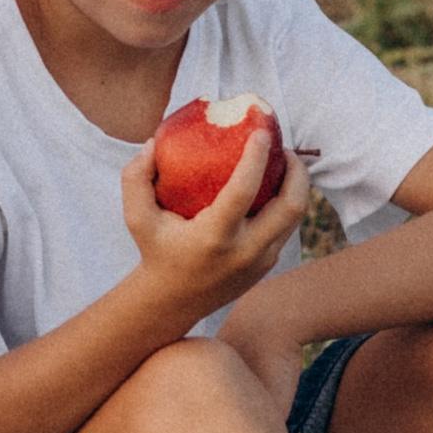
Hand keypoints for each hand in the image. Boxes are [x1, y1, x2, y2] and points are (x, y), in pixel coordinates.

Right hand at [119, 121, 307, 321]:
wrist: (173, 301)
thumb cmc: (155, 250)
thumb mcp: (136, 216)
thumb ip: (135, 177)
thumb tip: (152, 144)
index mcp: (214, 237)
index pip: (244, 190)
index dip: (256, 157)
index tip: (260, 131)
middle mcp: (244, 251)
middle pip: (291, 206)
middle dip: (296, 171)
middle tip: (283, 147)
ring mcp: (260, 261)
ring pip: (296, 217)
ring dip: (297, 185)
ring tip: (283, 162)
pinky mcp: (267, 265)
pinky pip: (286, 227)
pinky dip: (286, 202)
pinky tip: (274, 185)